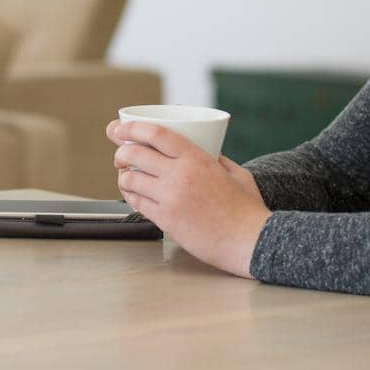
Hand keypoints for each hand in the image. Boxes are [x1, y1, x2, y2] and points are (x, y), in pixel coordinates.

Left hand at [108, 119, 271, 278]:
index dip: (131, 127)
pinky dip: (131, 197)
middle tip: (119, 155)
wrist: (250, 242)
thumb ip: (217, 160)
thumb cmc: (246, 210)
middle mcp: (179, 175)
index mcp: (196, 158)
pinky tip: (134, 195)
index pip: (155, 134)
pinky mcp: (165, 220)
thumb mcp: (236, 173)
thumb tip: (207, 153)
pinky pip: (137, 203)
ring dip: (123, 177)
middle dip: (121, 152)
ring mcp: (170, 198)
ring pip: (130, 180)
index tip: (119, 127)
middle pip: (134, 154)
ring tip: (126, 177)